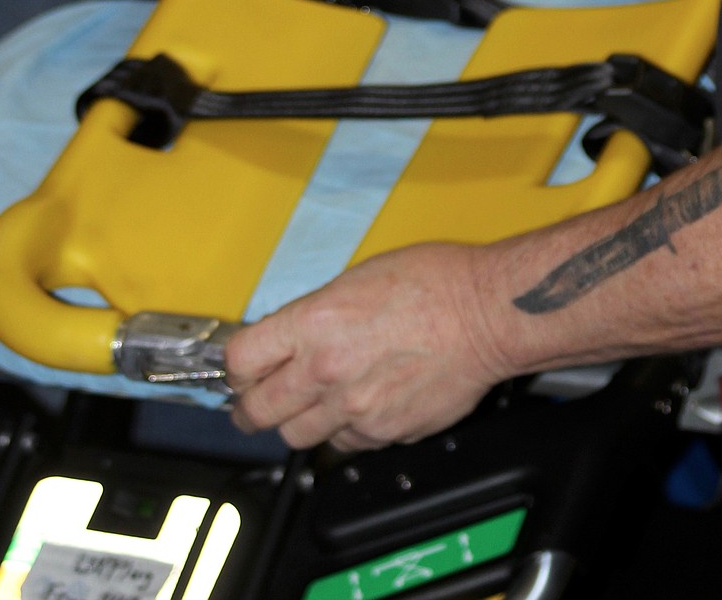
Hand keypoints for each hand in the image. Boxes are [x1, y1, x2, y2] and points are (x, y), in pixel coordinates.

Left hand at [228, 244, 503, 449]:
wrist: (487, 315)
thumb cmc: (435, 282)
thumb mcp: (358, 277)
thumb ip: (316, 314)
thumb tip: (291, 338)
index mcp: (314, 323)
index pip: (240, 359)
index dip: (235, 365)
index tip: (241, 366)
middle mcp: (326, 370)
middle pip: (256, 410)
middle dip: (248, 405)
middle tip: (253, 400)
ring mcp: (354, 408)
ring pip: (296, 435)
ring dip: (296, 421)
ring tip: (308, 405)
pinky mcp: (383, 434)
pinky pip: (344, 443)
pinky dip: (343, 431)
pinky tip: (358, 407)